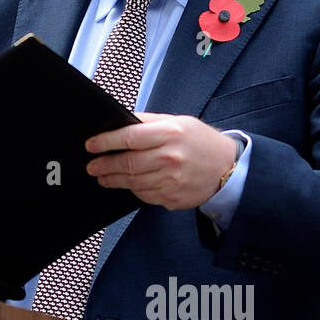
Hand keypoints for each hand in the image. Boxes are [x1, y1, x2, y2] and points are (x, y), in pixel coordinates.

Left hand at [84, 112, 238, 210]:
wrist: (228, 168)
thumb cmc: (201, 142)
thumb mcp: (178, 122)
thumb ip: (148, 122)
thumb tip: (120, 121)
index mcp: (171, 134)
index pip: (129, 137)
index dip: (105, 142)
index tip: (91, 145)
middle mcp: (170, 158)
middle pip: (127, 163)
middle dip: (104, 165)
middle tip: (91, 166)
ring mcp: (171, 180)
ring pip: (132, 182)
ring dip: (113, 180)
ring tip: (102, 176)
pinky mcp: (173, 198)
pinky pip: (144, 195)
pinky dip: (133, 189)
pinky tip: (127, 184)